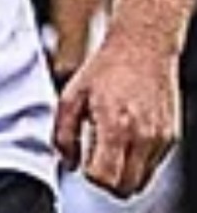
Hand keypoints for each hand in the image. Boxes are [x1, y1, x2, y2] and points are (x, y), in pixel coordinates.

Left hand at [53, 34, 178, 197]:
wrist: (141, 46)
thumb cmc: (105, 68)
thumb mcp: (72, 95)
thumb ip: (64, 133)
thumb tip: (68, 164)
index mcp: (115, 126)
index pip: (104, 178)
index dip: (89, 174)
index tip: (84, 159)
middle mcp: (143, 136)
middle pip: (125, 188)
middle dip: (106, 180)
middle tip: (95, 158)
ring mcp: (161, 138)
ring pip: (141, 180)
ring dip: (123, 172)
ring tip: (110, 143)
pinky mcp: (171, 136)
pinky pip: (153, 165)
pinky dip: (138, 160)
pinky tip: (126, 134)